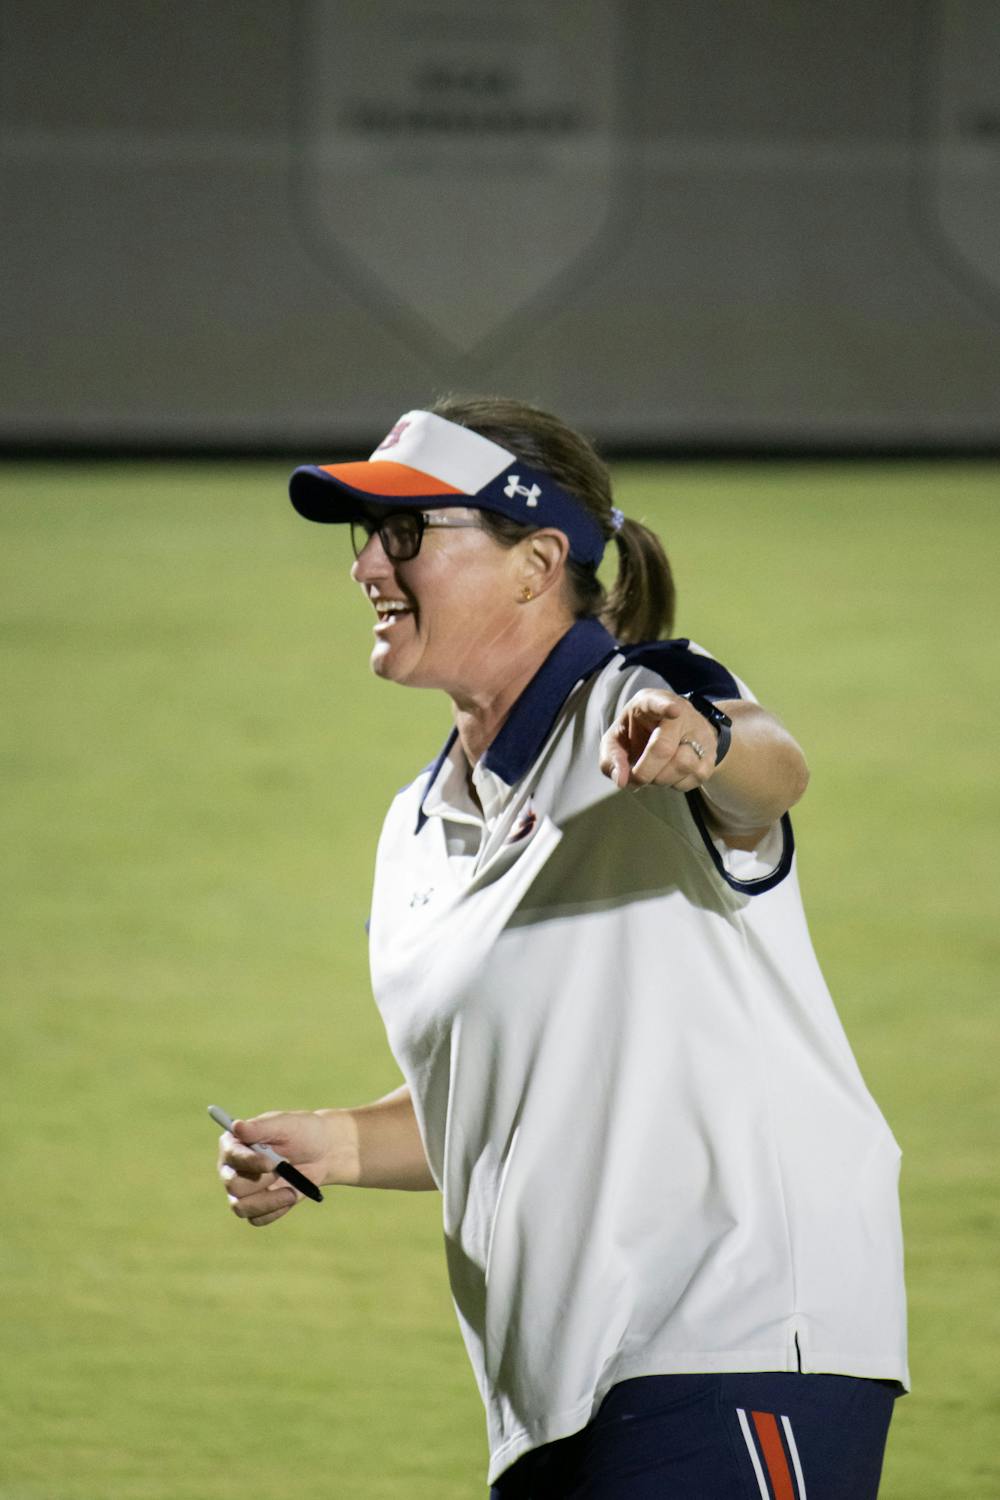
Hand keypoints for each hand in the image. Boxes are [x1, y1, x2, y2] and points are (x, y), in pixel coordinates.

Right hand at [218, 1110, 332, 1227]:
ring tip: (291, 1190)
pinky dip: (275, 1210)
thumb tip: (236, 1126)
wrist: (322, 1153)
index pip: (231, 1155)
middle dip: (262, 1180)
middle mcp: (232, 1168)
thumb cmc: (301, 1132)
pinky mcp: (255, 1207)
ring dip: (268, 1201)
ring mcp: (242, 1190)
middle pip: (233, 1184)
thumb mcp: (285, 1125)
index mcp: (235, 1142)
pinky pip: (256, 1219)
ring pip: (241, 1207)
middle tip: (285, 1168)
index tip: (272, 1163)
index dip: (249, 1162)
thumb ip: (260, 1127)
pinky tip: (290, 1196)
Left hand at [599, 689, 717, 791]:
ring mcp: (700, 736)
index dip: (666, 707)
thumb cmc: (639, 732)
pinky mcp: (710, 758)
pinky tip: (668, 773)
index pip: (661, 702)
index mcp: (653, 702)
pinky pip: (691, 780)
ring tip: (653, 772)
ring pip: (682, 765)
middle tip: (635, 779)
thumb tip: (621, 780)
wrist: (676, 733)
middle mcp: (682, 715)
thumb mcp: (617, 738)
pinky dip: (673, 784)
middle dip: (644, 772)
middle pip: (665, 748)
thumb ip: (611, 757)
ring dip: (660, 779)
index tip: (674, 711)